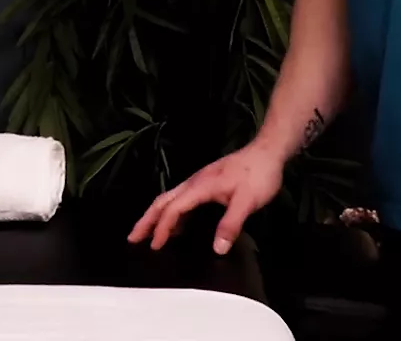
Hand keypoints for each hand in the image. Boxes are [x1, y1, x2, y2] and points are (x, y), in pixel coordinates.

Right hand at [126, 142, 282, 254]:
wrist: (267, 152)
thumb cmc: (258, 175)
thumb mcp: (247, 202)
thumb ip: (230, 225)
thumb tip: (217, 249)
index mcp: (199, 187)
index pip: (173, 209)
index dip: (162, 229)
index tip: (154, 246)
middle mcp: (194, 183)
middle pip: (163, 201)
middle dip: (147, 220)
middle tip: (133, 237)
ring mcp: (199, 181)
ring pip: (171, 199)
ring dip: (157, 216)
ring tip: (149, 234)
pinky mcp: (207, 183)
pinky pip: (183, 200)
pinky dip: (174, 214)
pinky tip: (179, 226)